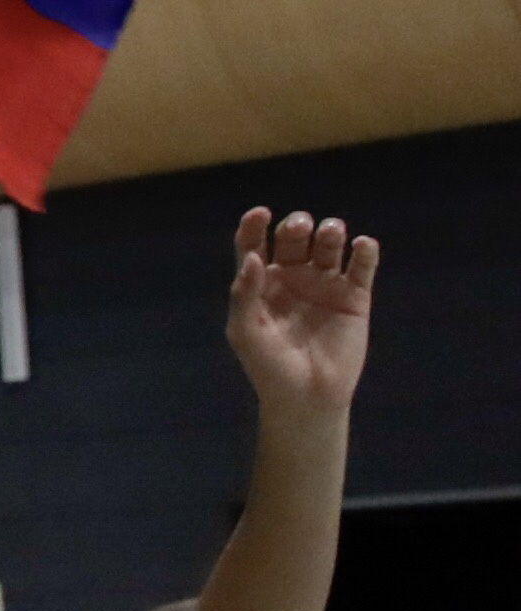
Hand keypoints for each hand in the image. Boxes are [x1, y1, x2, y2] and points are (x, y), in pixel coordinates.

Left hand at [223, 208, 378, 419]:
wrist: (308, 396)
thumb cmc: (268, 366)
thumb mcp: (246, 332)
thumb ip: (244, 294)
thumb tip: (253, 258)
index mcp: (260, 282)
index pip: (254, 243)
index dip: (255, 224)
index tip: (260, 213)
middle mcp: (292, 277)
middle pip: (294, 237)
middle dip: (296, 226)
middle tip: (300, 229)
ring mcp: (324, 284)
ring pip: (328, 245)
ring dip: (330, 231)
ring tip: (332, 232)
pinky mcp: (355, 296)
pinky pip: (362, 266)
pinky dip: (365, 251)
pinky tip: (363, 245)